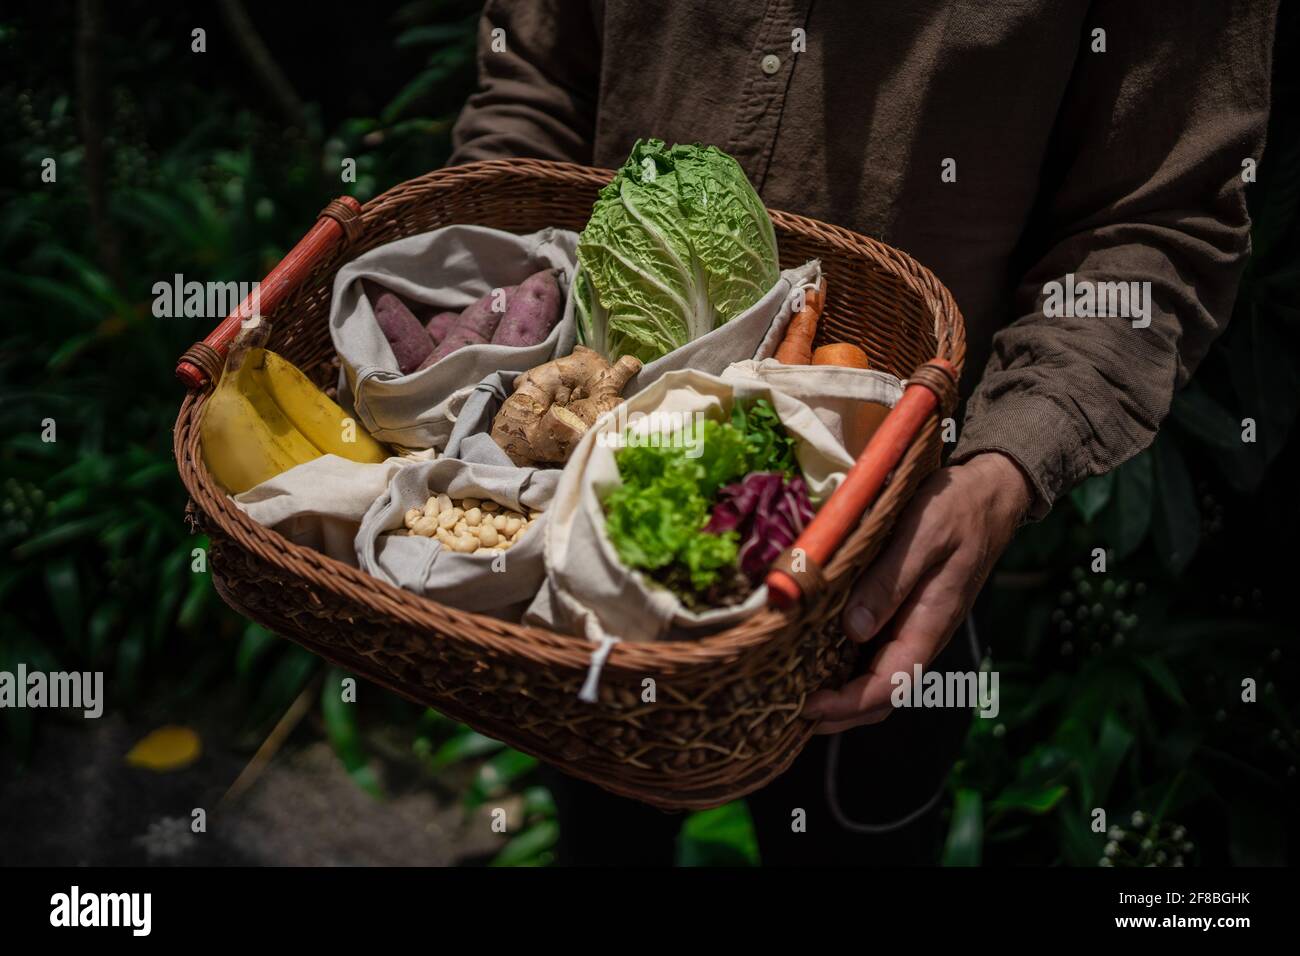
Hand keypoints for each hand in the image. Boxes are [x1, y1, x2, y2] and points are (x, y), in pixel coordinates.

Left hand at [804, 451, 1032, 733]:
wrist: (989, 492)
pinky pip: (874, 655)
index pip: (888, 687)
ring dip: (839, 698)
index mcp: (929, 626)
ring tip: (793, 699)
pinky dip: (845, 669)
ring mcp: (912, 628)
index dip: (846, 704)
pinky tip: (814, 663)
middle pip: (880, 697)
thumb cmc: (955, 510)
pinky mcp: (903, 614)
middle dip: (838, 715)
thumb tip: (853, 631)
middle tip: (788, 717)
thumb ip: (889, 583)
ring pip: (876, 680)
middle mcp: (921, 637)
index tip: (806, 706)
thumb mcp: (921, 537)